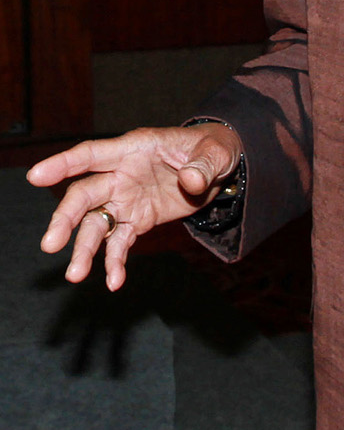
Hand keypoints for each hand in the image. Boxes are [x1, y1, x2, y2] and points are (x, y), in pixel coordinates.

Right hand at [30, 124, 243, 290]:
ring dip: (84, 249)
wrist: (220, 168)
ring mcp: (126, 199)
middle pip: (84, 195)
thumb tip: (192, 181)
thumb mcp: (216, 151)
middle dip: (65, 218)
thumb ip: (202, 165)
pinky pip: (120, 242)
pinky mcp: (137, 220)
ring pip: (96, 224)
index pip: (92, 154)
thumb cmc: (212, 148)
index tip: (36, 177)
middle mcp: (121, 174)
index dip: (63, 163)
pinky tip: (114, 281)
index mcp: (134, 149)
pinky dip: (115, 261)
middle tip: (50, 245)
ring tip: (75, 275)